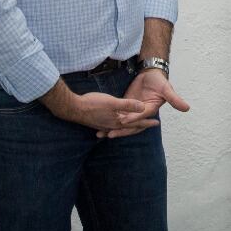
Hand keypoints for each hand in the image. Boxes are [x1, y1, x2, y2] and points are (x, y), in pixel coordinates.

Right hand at [39, 80, 156, 134]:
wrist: (73, 108)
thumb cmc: (92, 104)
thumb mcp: (112, 102)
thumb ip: (127, 105)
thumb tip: (142, 107)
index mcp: (117, 122)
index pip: (136, 123)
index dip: (146, 122)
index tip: (157, 122)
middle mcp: (112, 126)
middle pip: (130, 127)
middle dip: (140, 125)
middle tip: (151, 124)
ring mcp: (104, 125)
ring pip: (121, 127)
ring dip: (130, 126)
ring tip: (136, 124)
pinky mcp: (98, 121)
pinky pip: (113, 125)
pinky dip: (119, 125)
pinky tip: (116, 123)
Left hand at [101, 70, 190, 139]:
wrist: (151, 73)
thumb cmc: (159, 80)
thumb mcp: (167, 89)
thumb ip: (175, 99)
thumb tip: (187, 108)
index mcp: (151, 110)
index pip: (141, 117)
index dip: (133, 119)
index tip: (124, 121)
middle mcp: (142, 114)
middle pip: (130, 125)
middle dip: (120, 130)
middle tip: (109, 135)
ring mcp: (133, 111)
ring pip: (122, 122)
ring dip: (112, 128)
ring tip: (100, 135)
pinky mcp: (126, 107)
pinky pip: (118, 115)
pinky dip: (110, 121)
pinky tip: (99, 126)